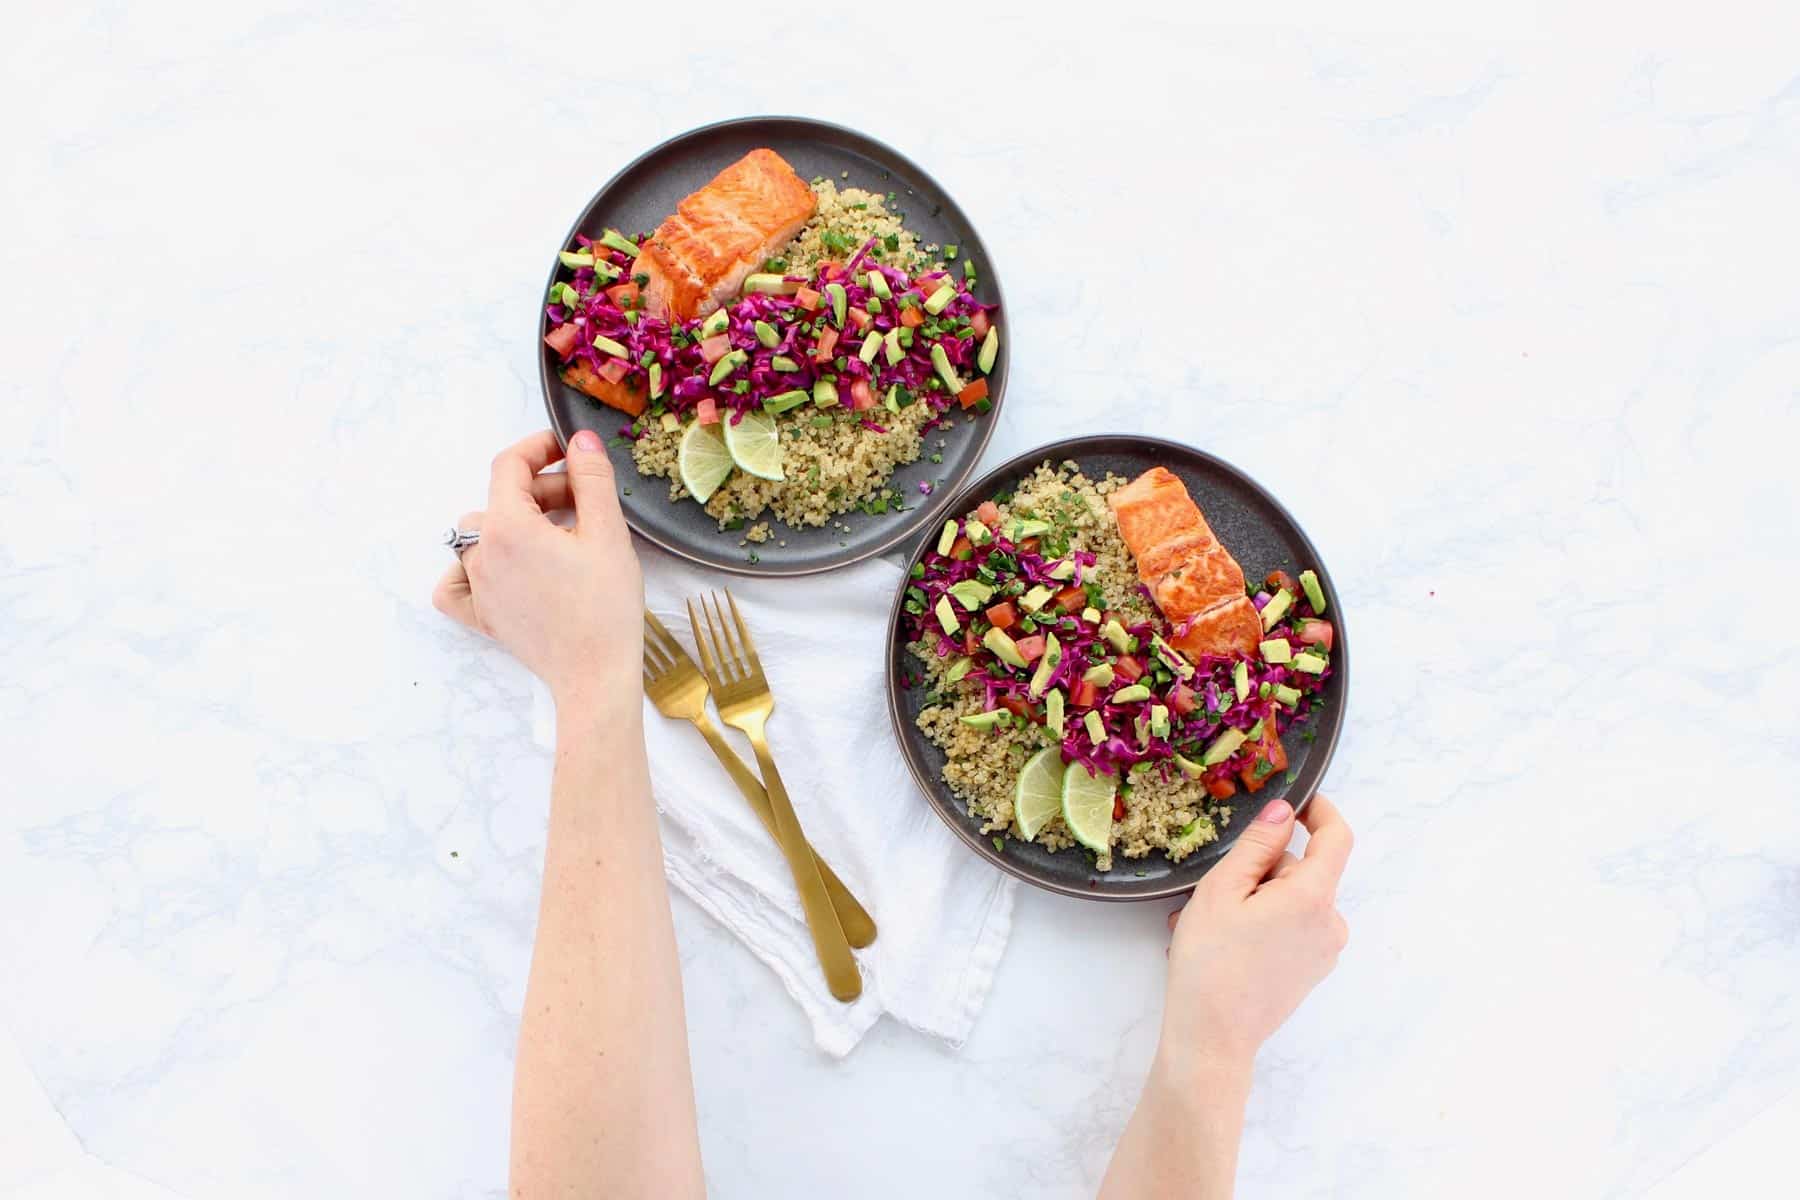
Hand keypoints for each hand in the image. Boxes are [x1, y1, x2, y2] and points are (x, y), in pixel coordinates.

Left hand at [433, 429, 642, 715]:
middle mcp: (481, 553)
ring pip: (481, 534)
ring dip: (516, 524)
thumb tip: (579, 440)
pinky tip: (501, 568)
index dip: (538, 448)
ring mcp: (477, 586)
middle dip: (541, 490)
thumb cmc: (606, 606)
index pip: (509, 465)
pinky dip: (471, 568)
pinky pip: (456, 582)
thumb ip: (591, 478)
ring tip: (559, 537)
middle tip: (585, 503)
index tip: (566, 450)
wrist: (596, 674)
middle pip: (501, 500)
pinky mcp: (482, 615)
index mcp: (508, 526)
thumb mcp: (608, 532)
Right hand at [1160, 793, 1351, 1073]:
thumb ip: (1257, 845)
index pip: (1337, 837)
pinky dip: (1262, 923)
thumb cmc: (1210, 962)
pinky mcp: (1312, 970)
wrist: (1213, 1039)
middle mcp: (1331, 923)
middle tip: (1211, 888)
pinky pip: (1293, 927)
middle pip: (1304, 871)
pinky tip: (1225, 941)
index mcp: (1313, 897)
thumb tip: (1284, 812)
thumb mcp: (1222, 890)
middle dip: (1262, 868)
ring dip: (1256, 898)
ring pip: (1295, 899)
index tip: (1296, 800)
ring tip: (1207, 921)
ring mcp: (1324, 950)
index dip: (1320, 811)